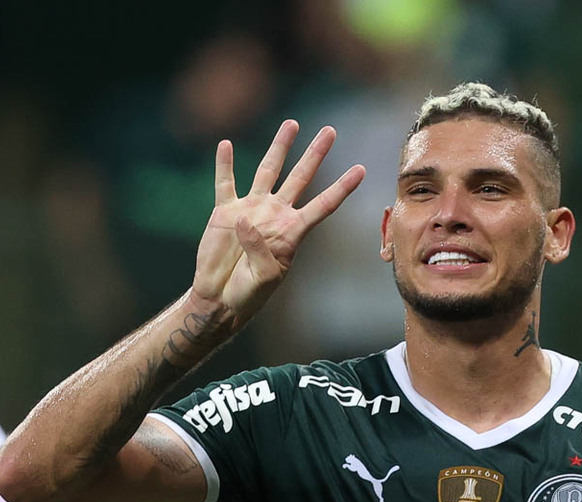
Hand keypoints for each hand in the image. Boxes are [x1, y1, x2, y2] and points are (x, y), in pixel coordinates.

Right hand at [193, 120, 364, 325]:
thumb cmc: (248, 292)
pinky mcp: (224, 211)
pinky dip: (225, 164)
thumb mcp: (264, 277)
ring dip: (279, 147)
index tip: (361, 170)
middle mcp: (275, 214)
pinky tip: (226, 145)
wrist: (220, 297)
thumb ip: (260, 250)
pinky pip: (225, 183)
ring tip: (291, 124)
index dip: (341, 188)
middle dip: (315, 154)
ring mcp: (251, 209)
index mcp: (292, 231)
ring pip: (268, 170)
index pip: (323, 205)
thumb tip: (245, 220)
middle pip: (300, 177)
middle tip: (330, 131)